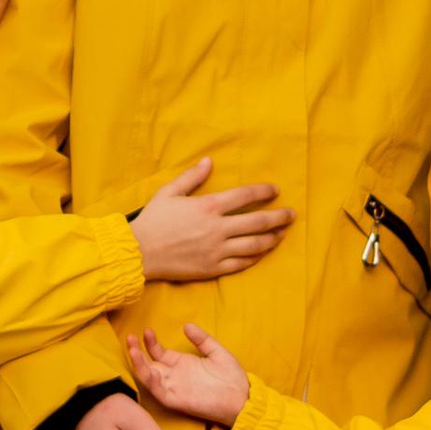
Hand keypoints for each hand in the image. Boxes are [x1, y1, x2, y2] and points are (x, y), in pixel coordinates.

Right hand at [128, 322, 249, 427]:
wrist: (243, 399)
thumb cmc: (232, 377)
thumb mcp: (216, 352)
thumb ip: (201, 339)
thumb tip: (186, 325)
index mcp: (182, 364)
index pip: (159, 353)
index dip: (150, 342)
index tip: (146, 330)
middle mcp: (174, 376)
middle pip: (149, 364)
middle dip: (137, 352)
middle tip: (129, 338)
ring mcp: (174, 388)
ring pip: (150, 377)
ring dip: (139, 365)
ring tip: (132, 350)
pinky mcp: (177, 400)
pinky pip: (160, 392)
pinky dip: (152, 382)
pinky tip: (148, 369)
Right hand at [130, 154, 293, 283]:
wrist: (139, 253)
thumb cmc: (153, 220)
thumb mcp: (169, 192)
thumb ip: (192, 176)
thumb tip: (209, 161)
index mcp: (208, 206)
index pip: (245, 196)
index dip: (264, 192)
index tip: (275, 190)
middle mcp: (217, 229)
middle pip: (258, 221)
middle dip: (279, 217)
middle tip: (291, 215)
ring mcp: (217, 250)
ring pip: (254, 245)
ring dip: (272, 238)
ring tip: (282, 234)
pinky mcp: (213, 269)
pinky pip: (241, 264)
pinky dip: (255, 257)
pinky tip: (262, 252)